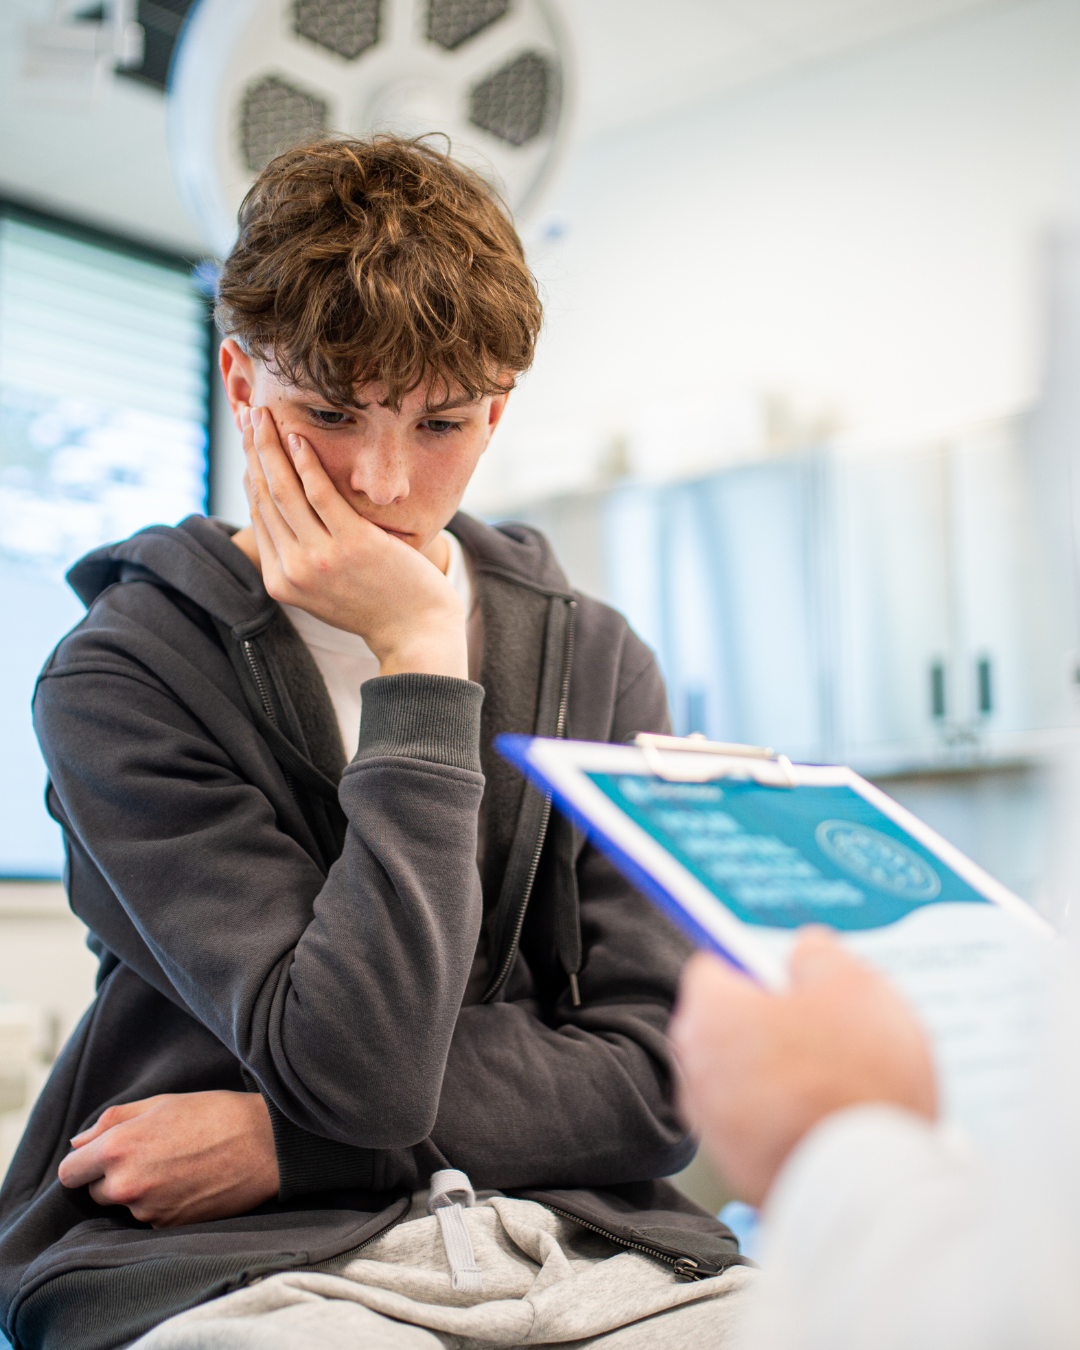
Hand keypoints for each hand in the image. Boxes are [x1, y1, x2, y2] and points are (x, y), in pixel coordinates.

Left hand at [58, 1090, 279, 1227]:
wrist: (264, 1144)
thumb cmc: (214, 1114)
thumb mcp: (161, 1103)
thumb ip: (111, 1121)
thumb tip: (78, 1144)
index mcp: (117, 1148)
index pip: (70, 1172)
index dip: (84, 1163)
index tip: (101, 1156)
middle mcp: (126, 1184)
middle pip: (95, 1191)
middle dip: (113, 1176)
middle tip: (151, 1155)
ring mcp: (147, 1210)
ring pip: (125, 1205)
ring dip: (139, 1191)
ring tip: (176, 1166)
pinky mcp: (168, 1228)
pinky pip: (150, 1218)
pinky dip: (161, 1205)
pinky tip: (187, 1183)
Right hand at [243, 405, 466, 677]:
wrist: (416, 632)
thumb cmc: (376, 605)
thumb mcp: (326, 589)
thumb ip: (303, 558)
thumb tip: (287, 517)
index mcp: (282, 583)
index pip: (260, 516)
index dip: (252, 474)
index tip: (249, 445)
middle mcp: (295, 571)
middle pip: (266, 498)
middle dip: (254, 452)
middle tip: (249, 417)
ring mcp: (322, 559)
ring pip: (285, 491)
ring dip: (271, 448)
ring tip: (265, 416)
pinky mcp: (352, 544)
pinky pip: (320, 493)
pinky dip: (306, 462)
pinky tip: (299, 437)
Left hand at [669, 929, 936, 1205]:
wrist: (874, 1185)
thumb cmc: (860, 1082)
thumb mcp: (856, 985)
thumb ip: (819, 954)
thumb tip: (806, 950)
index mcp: (711, 1014)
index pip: (714, 967)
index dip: (755, 967)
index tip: (784, 976)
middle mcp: (695, 1069)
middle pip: (726, 1024)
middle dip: (767, 1022)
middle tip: (824, 1030)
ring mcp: (712, 1125)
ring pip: (742, 1076)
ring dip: (776, 1073)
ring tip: (835, 1081)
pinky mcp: (735, 1168)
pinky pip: (756, 1124)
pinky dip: (782, 1119)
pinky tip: (827, 1119)